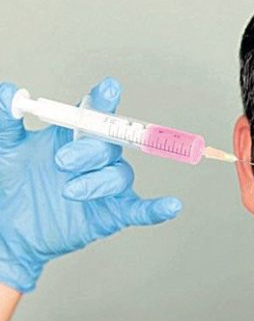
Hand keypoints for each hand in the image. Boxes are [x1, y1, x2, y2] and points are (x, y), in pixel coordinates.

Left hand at [0, 78, 181, 292]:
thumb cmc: (12, 187)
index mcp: (75, 135)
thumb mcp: (5, 150)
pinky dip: (157, 208)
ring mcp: (106, 185)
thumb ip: (7, 120)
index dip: (105, 100)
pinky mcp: (112, 214)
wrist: (9, 232)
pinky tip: (170, 205)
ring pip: (119, 175)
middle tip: (62, 161)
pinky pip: (140, 209)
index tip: (108, 89)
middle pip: (110, 143)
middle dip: (89, 150)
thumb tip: (10, 93)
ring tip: (69, 192)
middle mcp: (96, 157)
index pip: (96, 113)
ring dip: (97, 182)